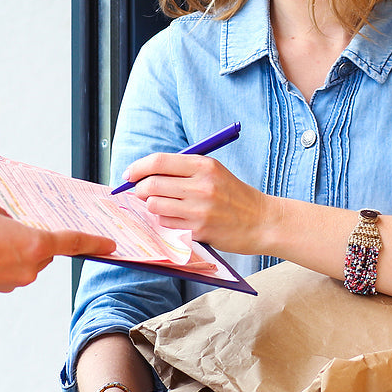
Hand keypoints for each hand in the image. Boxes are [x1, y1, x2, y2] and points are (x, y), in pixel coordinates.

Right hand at [0, 199, 113, 292]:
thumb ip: (7, 214)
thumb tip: (6, 223)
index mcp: (35, 244)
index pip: (72, 242)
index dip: (93, 242)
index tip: (110, 246)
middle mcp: (30, 267)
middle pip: (43, 251)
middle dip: (30, 240)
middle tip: (3, 228)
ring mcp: (15, 281)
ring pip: (24, 261)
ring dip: (12, 251)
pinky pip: (8, 271)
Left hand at [122, 154, 275, 255]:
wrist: (262, 220)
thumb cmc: (234, 196)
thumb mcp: (214, 172)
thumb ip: (183, 170)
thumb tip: (146, 172)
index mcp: (204, 165)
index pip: (159, 161)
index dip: (138, 167)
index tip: (129, 174)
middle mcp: (201, 185)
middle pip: (151, 184)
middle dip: (138, 189)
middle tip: (140, 192)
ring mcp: (199, 209)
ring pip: (155, 205)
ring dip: (151, 206)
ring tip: (162, 206)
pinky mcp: (199, 230)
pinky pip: (167, 224)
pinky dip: (165, 221)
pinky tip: (176, 219)